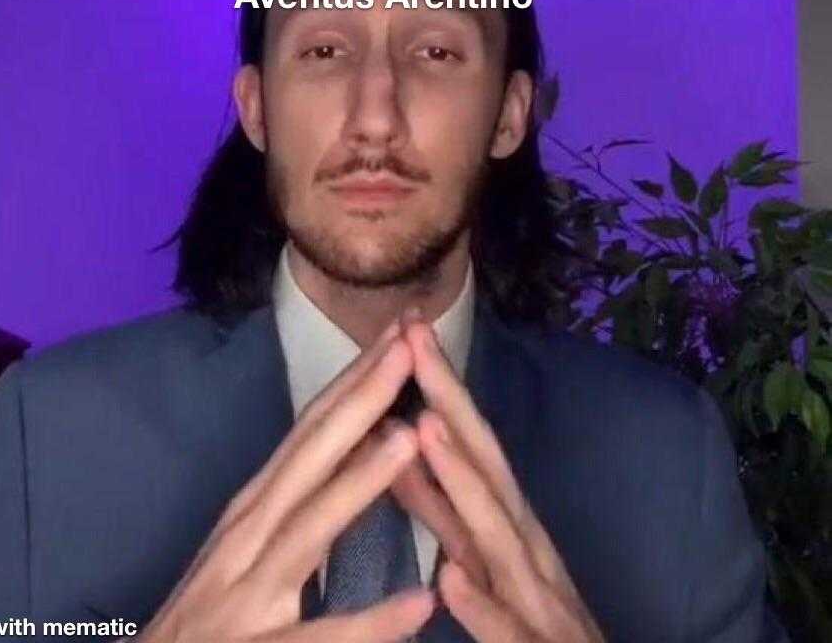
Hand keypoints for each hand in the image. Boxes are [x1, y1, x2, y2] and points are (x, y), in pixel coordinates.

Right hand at [140, 320, 433, 642]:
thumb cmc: (206, 620)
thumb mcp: (247, 548)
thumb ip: (299, 498)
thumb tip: (361, 439)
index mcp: (255, 510)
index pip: (310, 431)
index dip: (353, 380)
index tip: (398, 333)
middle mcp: (248, 539)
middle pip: (309, 457)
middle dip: (359, 400)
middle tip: (407, 348)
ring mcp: (248, 598)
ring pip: (309, 530)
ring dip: (358, 482)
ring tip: (408, 438)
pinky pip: (320, 640)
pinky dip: (368, 622)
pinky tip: (418, 604)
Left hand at [405, 321, 605, 642]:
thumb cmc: (535, 625)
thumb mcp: (483, 555)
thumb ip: (441, 508)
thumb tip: (400, 448)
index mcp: (505, 524)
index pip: (470, 441)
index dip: (438, 384)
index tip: (404, 326)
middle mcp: (526, 547)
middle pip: (487, 464)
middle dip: (450, 400)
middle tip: (413, 338)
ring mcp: (538, 599)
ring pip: (497, 537)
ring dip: (463, 482)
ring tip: (425, 429)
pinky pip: (508, 630)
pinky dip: (481, 604)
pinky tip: (449, 580)